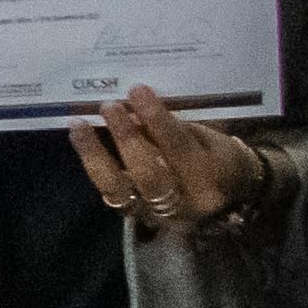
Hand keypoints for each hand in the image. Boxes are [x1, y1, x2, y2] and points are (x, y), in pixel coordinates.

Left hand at [66, 89, 263, 233]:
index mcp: (211, 178)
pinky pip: (110, 193)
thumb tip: (134, 110)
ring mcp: (157, 215)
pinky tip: (80, 142)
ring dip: (95, 154)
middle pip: (148, 172)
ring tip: (78, 124)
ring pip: (119, 189)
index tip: (137, 90)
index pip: (179, 147)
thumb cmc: (218, 157)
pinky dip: (94, 166)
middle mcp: (184, 203)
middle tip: (109, 105)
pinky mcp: (137, 217)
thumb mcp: (208, 138)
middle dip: (125, 137)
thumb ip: (174, 128)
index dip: (156, 118)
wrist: (228, 198)